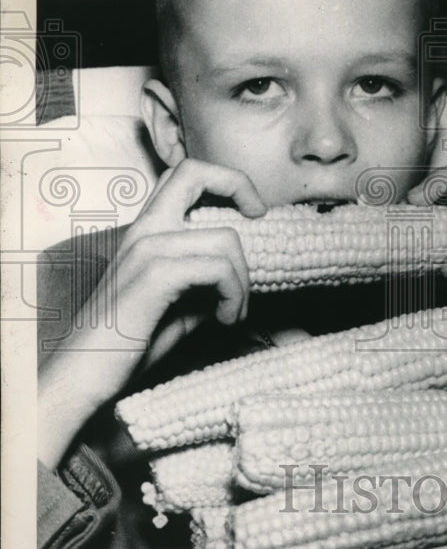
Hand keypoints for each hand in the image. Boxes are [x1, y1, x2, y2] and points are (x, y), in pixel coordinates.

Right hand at [38, 160, 264, 466]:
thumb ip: (204, 286)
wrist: (83, 376)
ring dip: (243, 279)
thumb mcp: (177, 307)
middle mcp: (144, 230)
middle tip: (259, 220)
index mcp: (146, 231)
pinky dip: (235, 296)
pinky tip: (227, 320)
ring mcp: (147, 250)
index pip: (184, 175)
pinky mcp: (154, 277)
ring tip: (234, 312)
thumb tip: (240, 280)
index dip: (226, 180)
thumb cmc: (126, 346)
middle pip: (195, 172)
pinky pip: (217, 269)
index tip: (252, 210)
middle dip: (240, 186)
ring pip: (224, 238)